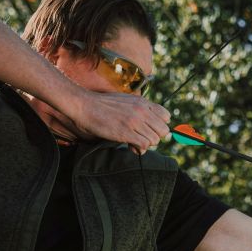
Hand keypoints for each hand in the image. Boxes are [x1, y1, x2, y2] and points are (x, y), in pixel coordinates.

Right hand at [45, 89, 170, 152]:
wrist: (85, 106)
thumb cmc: (103, 105)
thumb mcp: (126, 101)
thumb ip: (139, 110)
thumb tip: (148, 125)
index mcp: (143, 102)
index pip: (166, 116)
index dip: (159, 125)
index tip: (149, 129)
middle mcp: (142, 110)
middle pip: (163, 131)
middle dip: (154, 137)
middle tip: (141, 138)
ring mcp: (135, 121)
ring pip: (155, 140)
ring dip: (146, 144)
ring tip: (134, 142)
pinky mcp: (126, 132)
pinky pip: (144, 145)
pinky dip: (139, 149)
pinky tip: (130, 146)